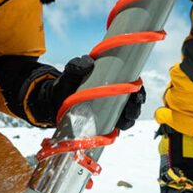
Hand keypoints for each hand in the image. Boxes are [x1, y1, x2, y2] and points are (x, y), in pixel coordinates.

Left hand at [28, 55, 145, 129]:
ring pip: (127, 115)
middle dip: (136, 107)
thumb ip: (76, 65)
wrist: (53, 100)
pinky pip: (116, 126)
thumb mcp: (70, 72)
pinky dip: (119, 128)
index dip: (139, 90)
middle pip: (133, 101)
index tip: (137, 95)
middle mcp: (114, 95)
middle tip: (130, 111)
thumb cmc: (65, 83)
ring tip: (124, 121)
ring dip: (129, 119)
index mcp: (112, 80)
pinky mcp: (103, 121)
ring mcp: (109, 109)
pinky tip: (117, 129)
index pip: (132, 84)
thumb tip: (88, 63)